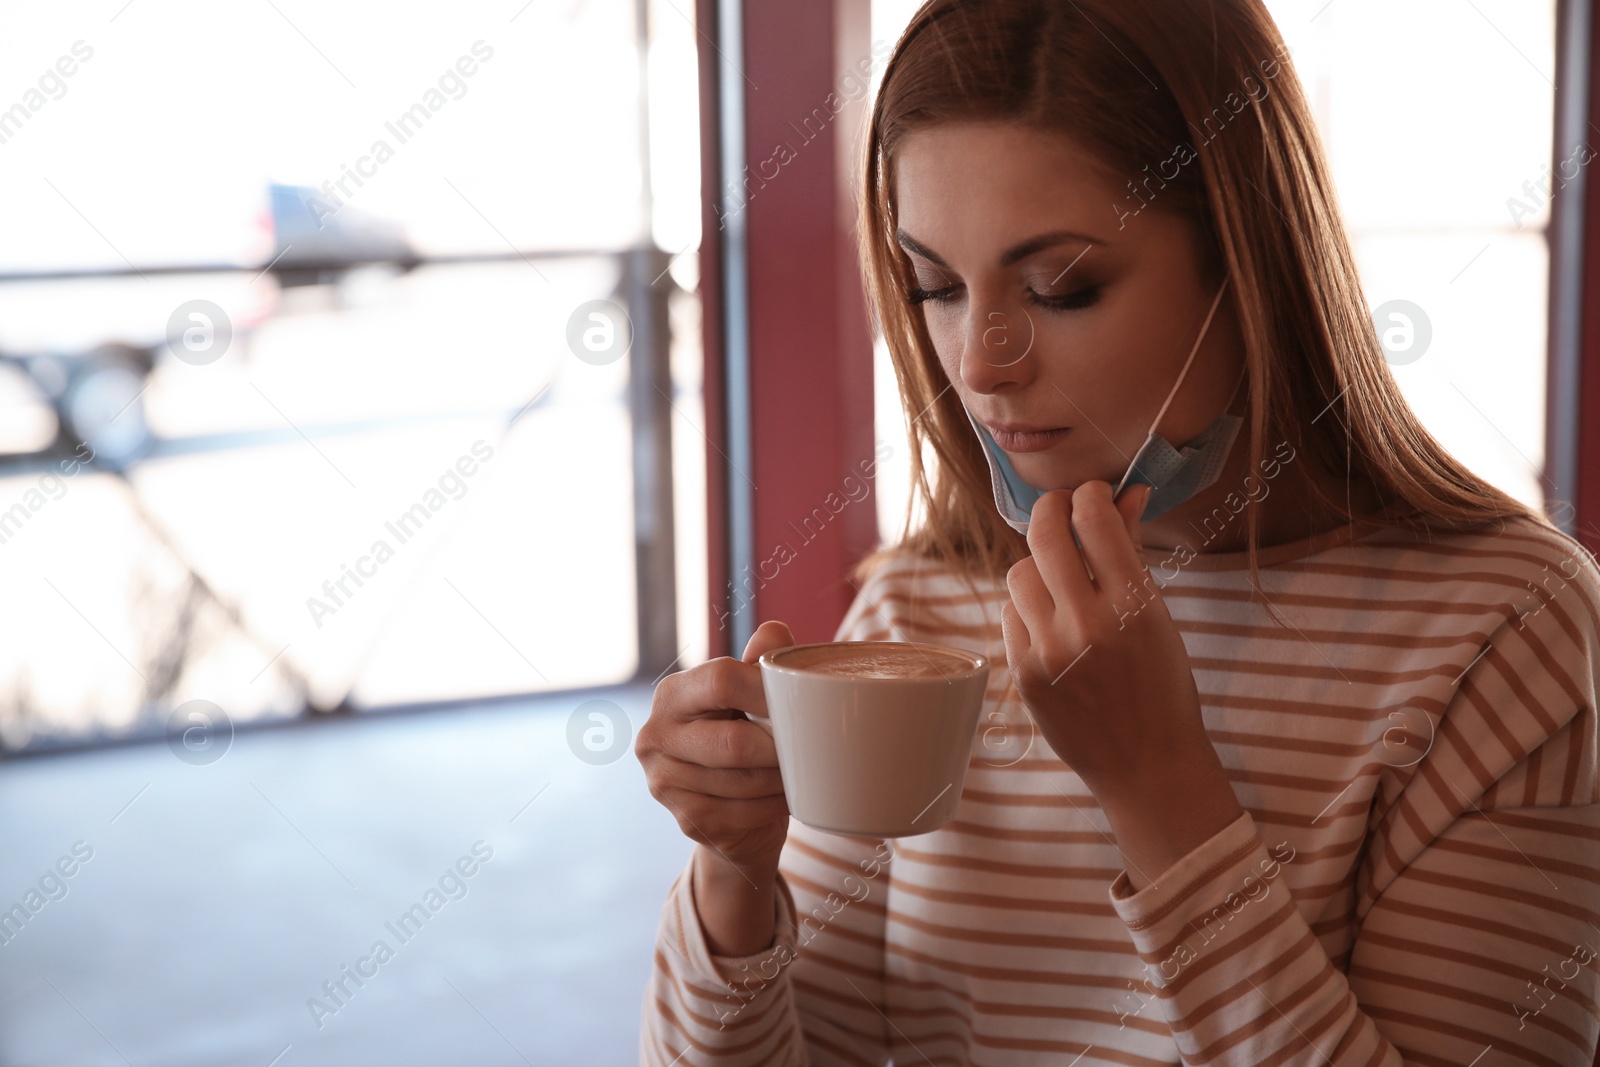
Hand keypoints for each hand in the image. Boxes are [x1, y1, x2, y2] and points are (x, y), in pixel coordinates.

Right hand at [636, 620, 795, 881]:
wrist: (735, 813)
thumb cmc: (748, 740)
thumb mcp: (752, 698)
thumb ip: (760, 663)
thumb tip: (774, 633)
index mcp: (673, 694)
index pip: (721, 680)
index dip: (767, 691)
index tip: (800, 704)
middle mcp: (656, 735)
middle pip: (733, 742)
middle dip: (779, 748)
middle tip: (809, 749)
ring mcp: (663, 781)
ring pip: (741, 781)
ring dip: (780, 780)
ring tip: (800, 773)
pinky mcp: (685, 819)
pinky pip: (741, 813)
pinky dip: (771, 807)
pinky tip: (783, 799)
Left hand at [1000, 480, 1213, 797]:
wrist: (1147, 764)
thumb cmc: (1163, 686)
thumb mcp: (1159, 616)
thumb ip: (1133, 551)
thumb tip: (1129, 492)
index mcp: (1133, 606)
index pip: (1094, 518)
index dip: (1091, 494)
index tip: (1093, 496)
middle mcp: (1086, 625)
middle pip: (1043, 534)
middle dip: (1051, 508)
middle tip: (1061, 509)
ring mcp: (1047, 651)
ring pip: (1019, 571)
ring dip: (1038, 565)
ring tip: (1061, 579)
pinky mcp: (1022, 673)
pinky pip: (1010, 613)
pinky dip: (1028, 607)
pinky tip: (1051, 620)